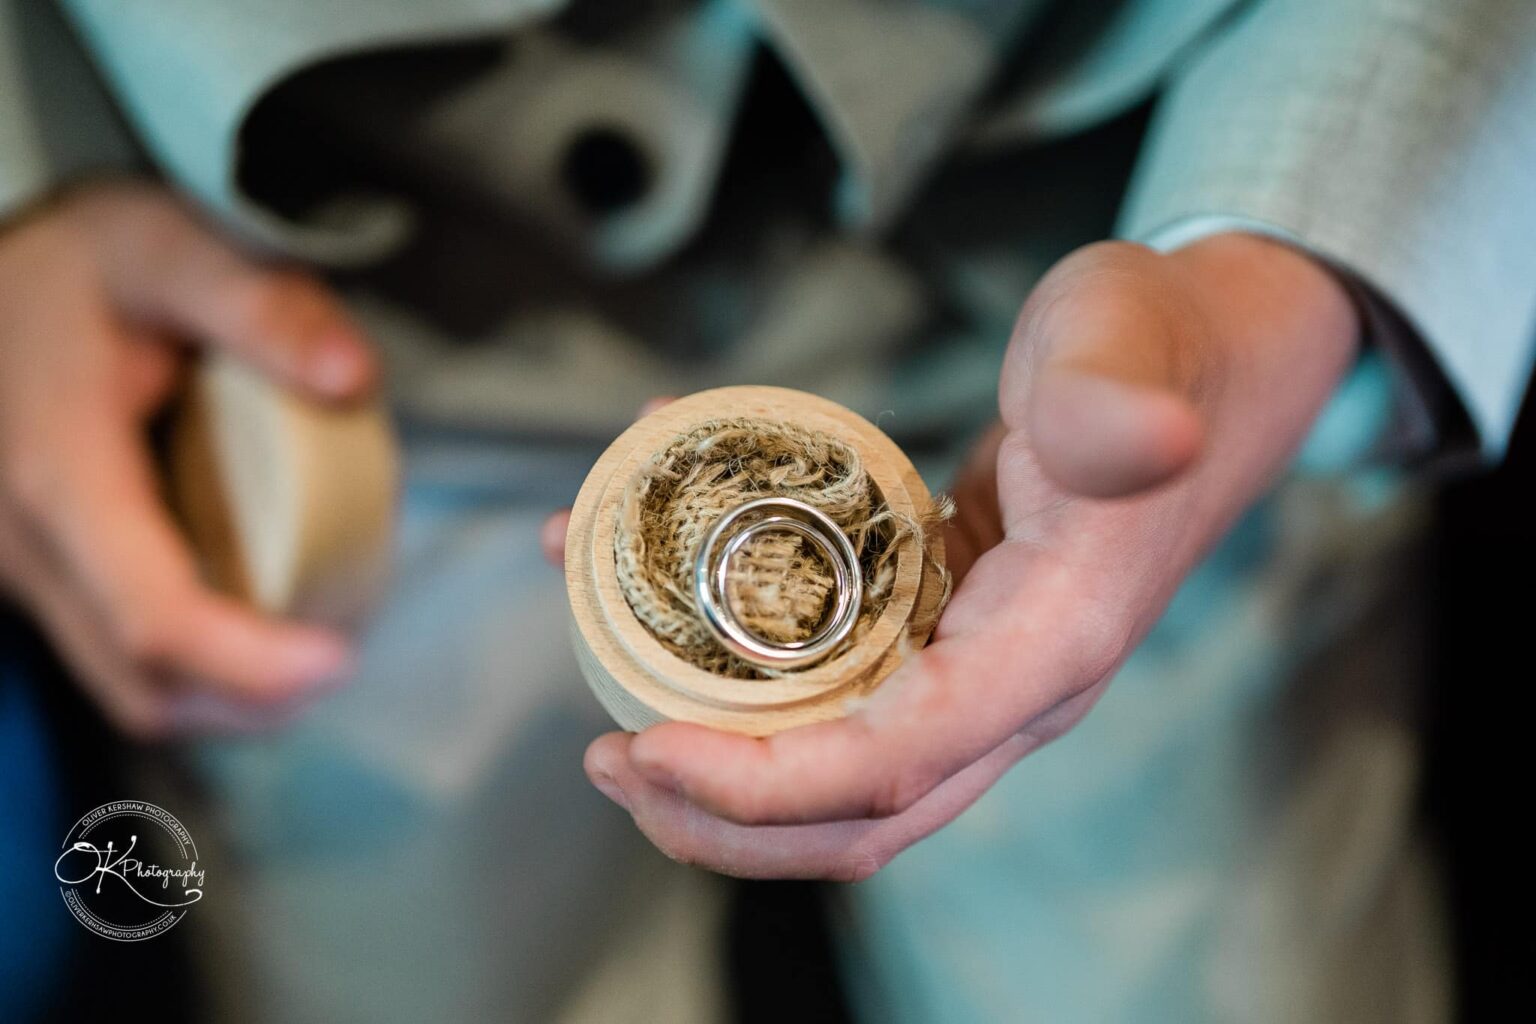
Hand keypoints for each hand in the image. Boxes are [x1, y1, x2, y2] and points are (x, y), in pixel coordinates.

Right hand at [0, 181, 376, 737]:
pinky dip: (190, 664)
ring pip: (122, 681)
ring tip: (311, 655)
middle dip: (250, 698)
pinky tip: (257, 626)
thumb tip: (352, 378)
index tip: (340, 660)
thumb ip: (262, 305)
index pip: (153, 618)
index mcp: (56, 475)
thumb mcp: (170, 247)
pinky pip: (108, 651)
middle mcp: (19, 541)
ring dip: (221, 694)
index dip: (250, 664)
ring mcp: (15, 565)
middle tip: (344, 661)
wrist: (4, 269)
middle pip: (141, 678)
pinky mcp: (32, 570)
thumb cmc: (88, 258)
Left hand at [545, 234, 1356, 877]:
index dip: (767, 782)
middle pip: (862, 812)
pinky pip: (839, 697)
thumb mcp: (1123, 340)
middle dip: (725, 818)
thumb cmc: (1157, 345)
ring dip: (727, 779)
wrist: (1198, 364)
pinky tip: (665, 604)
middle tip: (610, 757)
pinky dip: (747, 688)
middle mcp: (1016, 686)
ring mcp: (980, 672)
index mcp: (1054, 640)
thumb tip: (1143, 437)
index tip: (647, 746)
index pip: (899, 760)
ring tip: (619, 721)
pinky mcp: (944, 637)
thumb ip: (1115, 395)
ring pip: (844, 778)